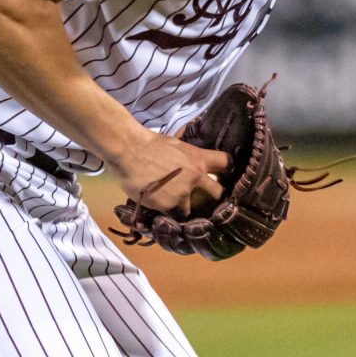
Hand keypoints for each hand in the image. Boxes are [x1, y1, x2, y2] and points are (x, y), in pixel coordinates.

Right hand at [110, 131, 229, 216]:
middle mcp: (196, 178)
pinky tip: (158, 206)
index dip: (227, 169)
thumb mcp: (176, 145)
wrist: (128, 150)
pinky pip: (171, 214)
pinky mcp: (167, 205)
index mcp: (199, 159)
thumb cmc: (148, 143)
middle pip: (218, 193)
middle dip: (214, 197)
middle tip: (207, 200)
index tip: (225, 174)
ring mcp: (182, 193)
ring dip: (184, 208)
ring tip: (173, 206)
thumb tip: (190, 160)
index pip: (226, 163)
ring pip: (191, 209)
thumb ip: (188, 156)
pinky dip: (166, 212)